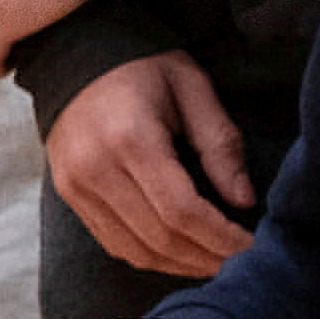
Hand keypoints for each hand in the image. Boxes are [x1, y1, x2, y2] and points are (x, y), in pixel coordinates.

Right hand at [49, 49, 259, 275]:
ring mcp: (77, 186)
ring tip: (214, 262)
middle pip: (160, 238)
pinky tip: (180, 254)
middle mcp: (96, 169)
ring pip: (136, 250)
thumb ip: (220, 143)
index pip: (182, 211)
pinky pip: (114, 243)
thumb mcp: (192, 88)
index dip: (220, 237)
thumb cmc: (143, 65)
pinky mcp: (69, 194)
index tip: (250, 246)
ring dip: (180, 265)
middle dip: (206, 257)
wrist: (77, 53)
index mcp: (132, 139)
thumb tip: (244, 201)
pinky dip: (150, 256)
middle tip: (238, 262)